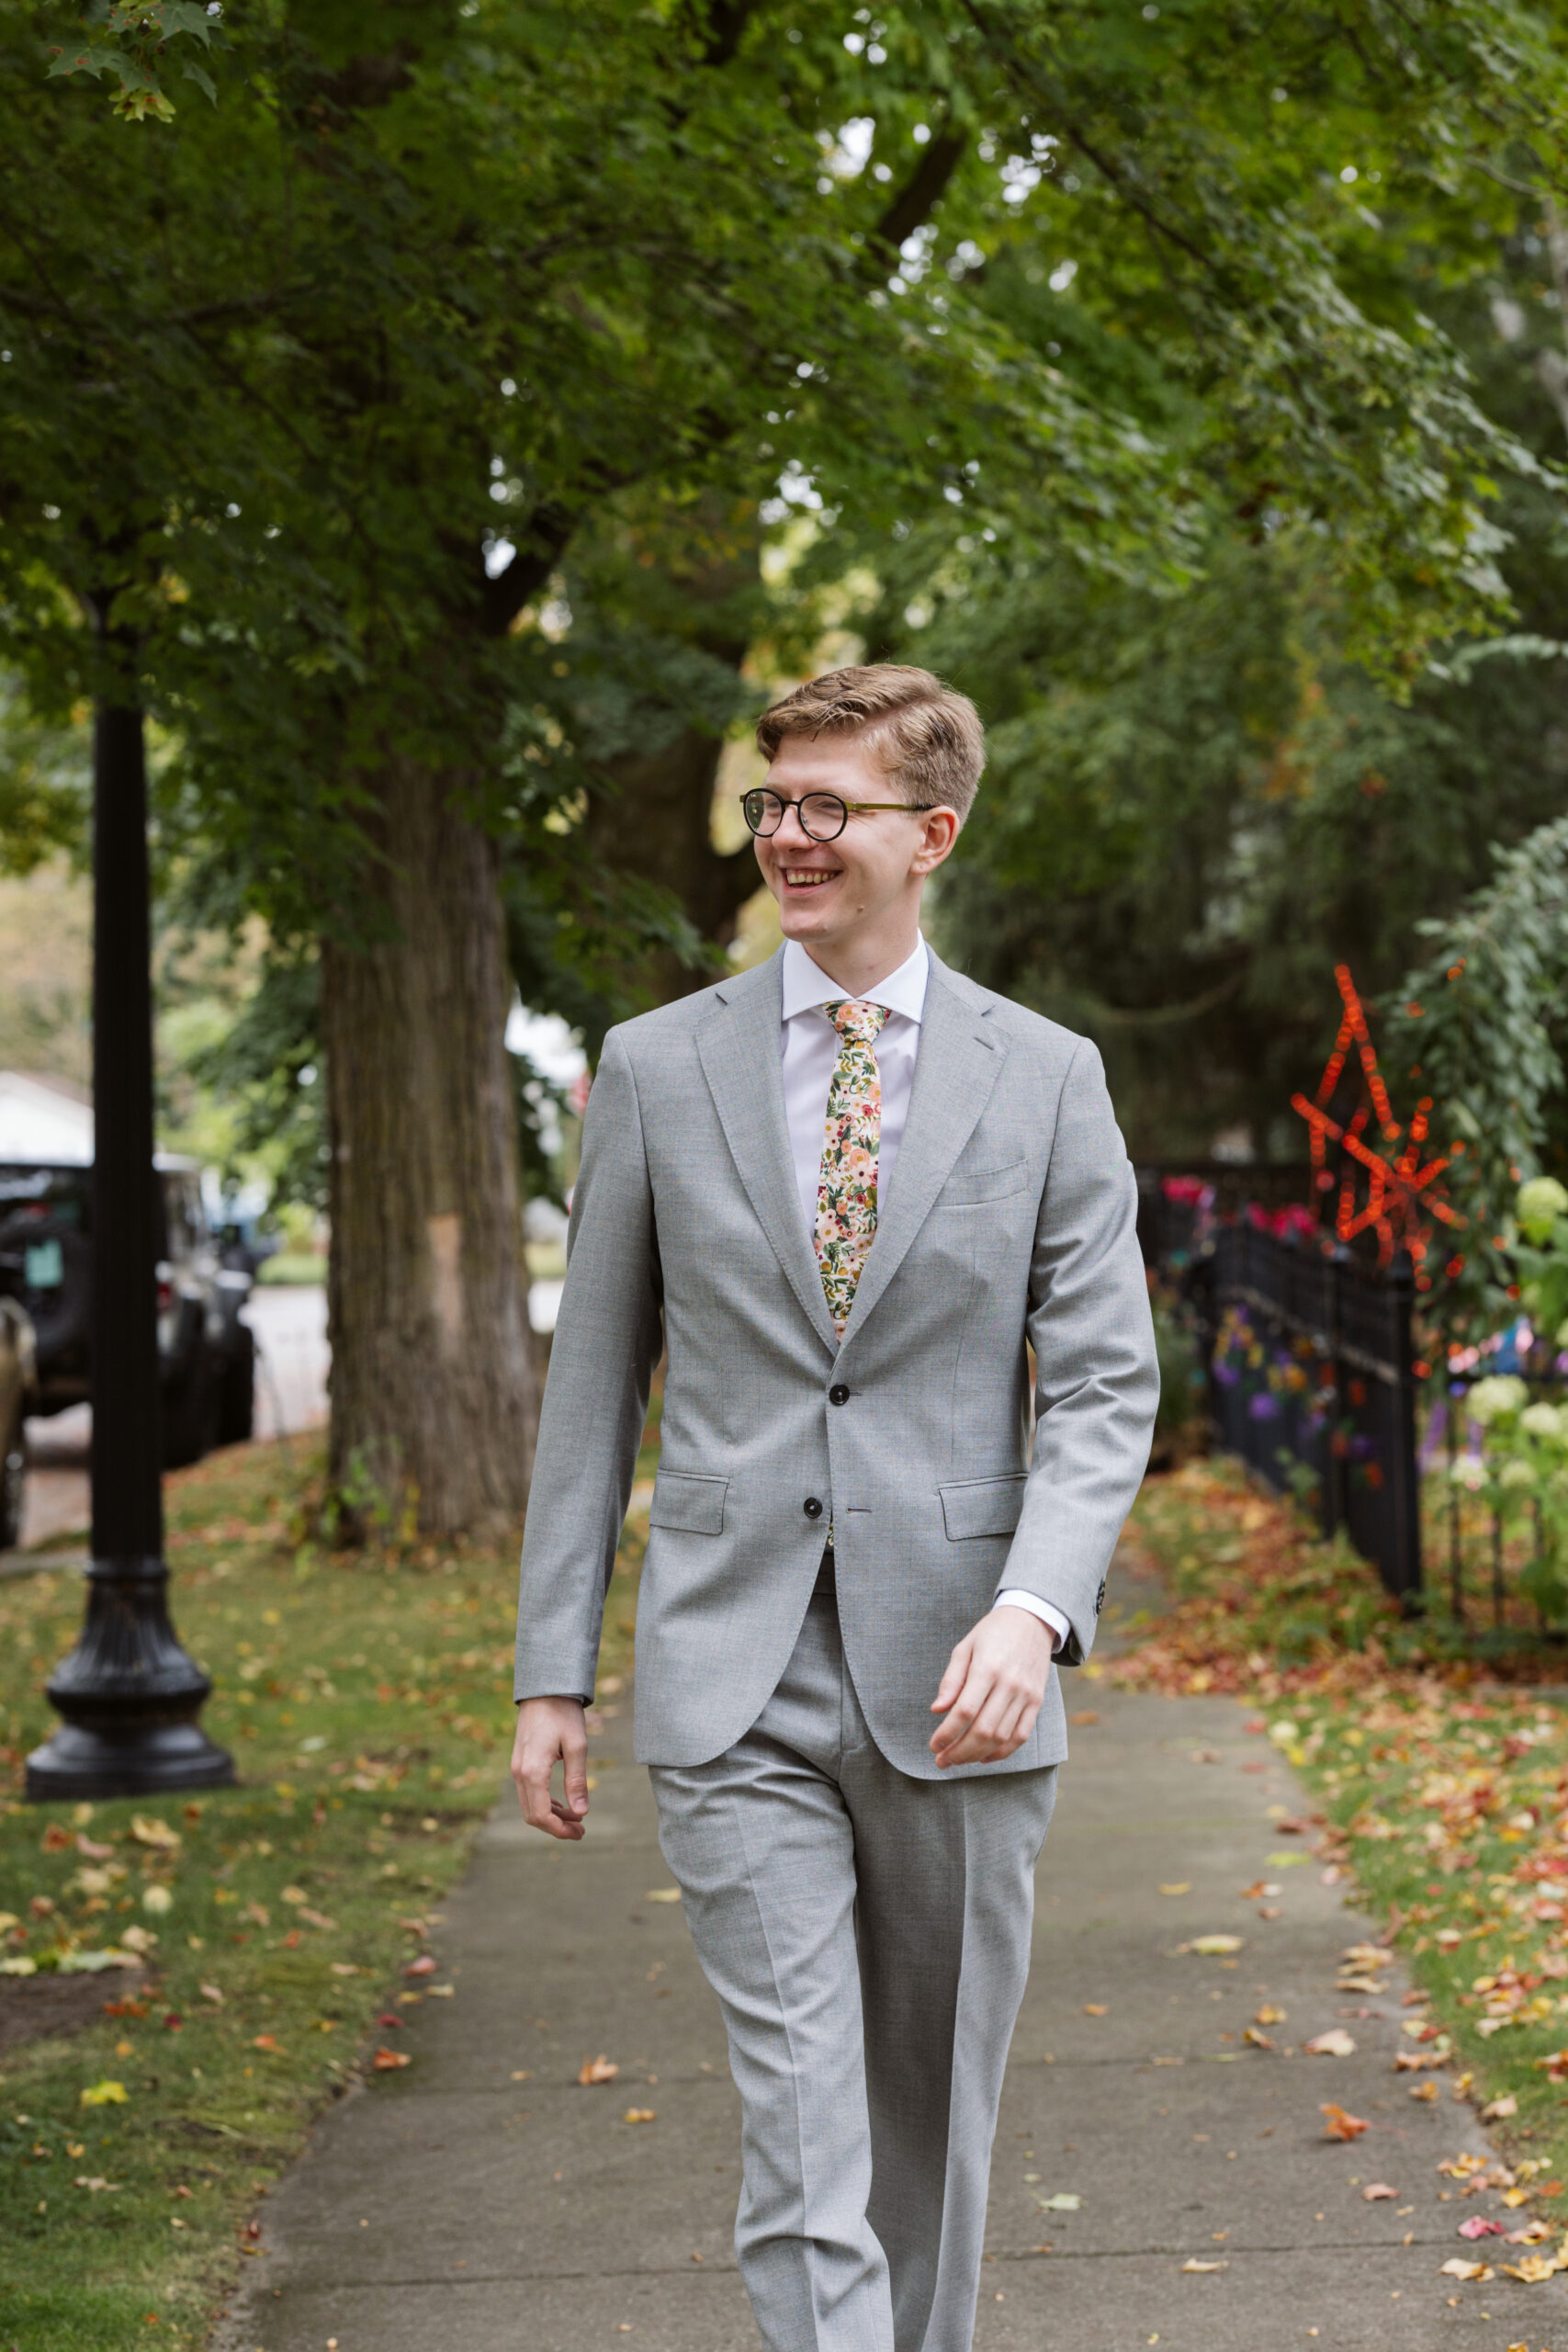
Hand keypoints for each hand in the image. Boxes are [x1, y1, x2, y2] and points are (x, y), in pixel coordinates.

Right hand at [512, 1696, 589, 1839]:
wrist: (545, 1687)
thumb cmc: (563, 1713)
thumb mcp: (577, 1746)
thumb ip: (577, 1781)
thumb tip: (582, 1813)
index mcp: (532, 1771)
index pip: (541, 1815)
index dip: (560, 1830)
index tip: (581, 1832)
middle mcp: (519, 1772)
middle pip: (533, 1815)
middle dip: (556, 1827)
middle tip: (581, 1830)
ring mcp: (517, 1767)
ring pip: (530, 1805)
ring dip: (552, 1815)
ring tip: (577, 1818)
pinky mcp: (520, 1762)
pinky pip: (529, 1792)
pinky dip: (545, 1802)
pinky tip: (564, 1802)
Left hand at [929, 1605, 1052, 1768]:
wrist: (1032, 1620)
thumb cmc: (993, 1633)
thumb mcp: (965, 1648)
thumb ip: (951, 1680)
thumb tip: (937, 1710)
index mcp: (987, 1669)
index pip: (964, 1711)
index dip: (947, 1734)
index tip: (934, 1746)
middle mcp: (1009, 1684)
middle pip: (983, 1730)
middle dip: (959, 1752)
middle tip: (942, 1760)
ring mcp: (1026, 1695)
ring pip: (1002, 1737)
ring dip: (977, 1755)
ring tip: (959, 1760)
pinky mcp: (1037, 1702)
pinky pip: (1021, 1735)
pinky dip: (1003, 1752)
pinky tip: (985, 1757)